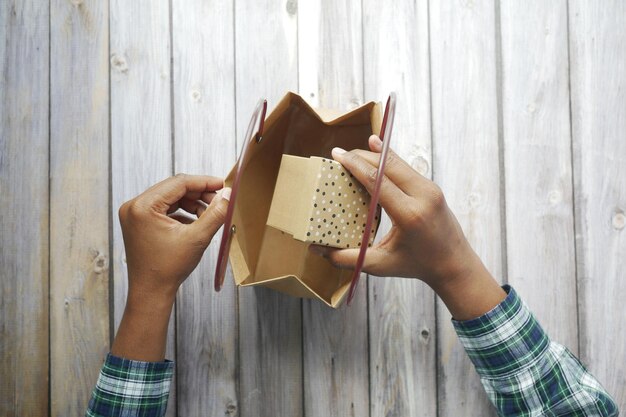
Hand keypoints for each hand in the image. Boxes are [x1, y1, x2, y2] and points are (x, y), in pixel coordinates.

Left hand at [119, 174, 229, 301]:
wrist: (151, 292)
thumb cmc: (168, 269)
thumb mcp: (197, 238)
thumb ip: (215, 214)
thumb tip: (228, 195)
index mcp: (143, 206)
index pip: (179, 183)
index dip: (204, 182)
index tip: (222, 184)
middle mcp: (134, 206)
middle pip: (174, 188)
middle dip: (199, 193)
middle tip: (219, 200)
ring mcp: (135, 214)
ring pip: (170, 197)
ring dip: (192, 203)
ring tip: (209, 215)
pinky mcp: (139, 222)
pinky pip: (164, 208)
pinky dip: (182, 212)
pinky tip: (196, 222)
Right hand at [311, 135, 504, 319]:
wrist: (454, 264)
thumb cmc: (417, 265)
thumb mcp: (380, 265)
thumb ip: (347, 258)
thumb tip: (317, 250)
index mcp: (409, 214)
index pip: (376, 180)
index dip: (354, 164)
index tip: (337, 154)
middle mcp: (422, 196)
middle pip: (386, 164)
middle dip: (361, 155)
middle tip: (339, 153)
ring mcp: (430, 188)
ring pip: (397, 162)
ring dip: (374, 155)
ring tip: (353, 152)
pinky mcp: (432, 187)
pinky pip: (406, 167)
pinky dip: (387, 160)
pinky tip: (376, 150)